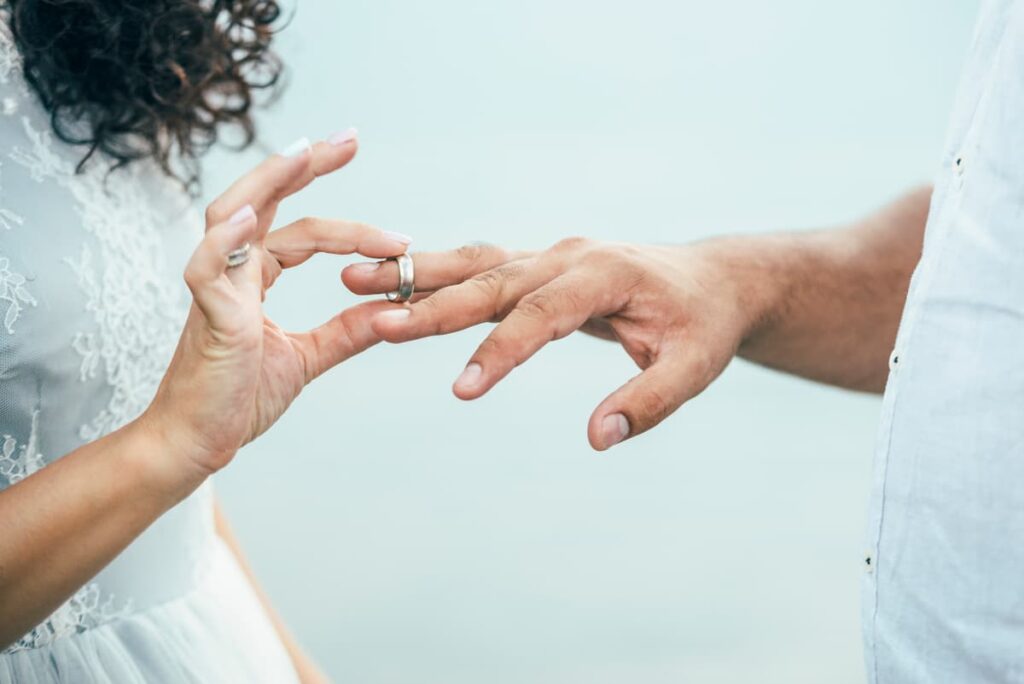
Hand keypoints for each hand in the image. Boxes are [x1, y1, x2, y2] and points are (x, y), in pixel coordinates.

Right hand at [142, 132, 410, 484]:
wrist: (195, 444)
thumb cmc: (236, 399)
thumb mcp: (306, 358)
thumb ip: (347, 333)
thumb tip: (394, 310)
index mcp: (254, 280)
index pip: (300, 230)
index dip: (347, 224)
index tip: (397, 232)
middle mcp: (233, 273)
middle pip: (264, 200)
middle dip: (304, 165)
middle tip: (349, 138)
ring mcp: (215, 290)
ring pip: (231, 216)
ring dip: (267, 182)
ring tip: (304, 152)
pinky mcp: (205, 316)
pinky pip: (206, 268)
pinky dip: (223, 240)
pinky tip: (249, 217)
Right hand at [342, 239, 763, 449]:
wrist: (710, 280)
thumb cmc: (702, 325)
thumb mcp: (693, 367)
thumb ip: (649, 402)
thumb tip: (597, 438)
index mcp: (606, 275)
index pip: (544, 314)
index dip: (502, 352)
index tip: (463, 391)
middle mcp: (568, 256)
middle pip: (492, 281)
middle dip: (433, 306)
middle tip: (376, 324)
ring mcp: (548, 256)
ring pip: (474, 264)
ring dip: (415, 274)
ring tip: (353, 279)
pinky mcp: (536, 265)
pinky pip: (478, 268)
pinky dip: (432, 275)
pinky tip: (388, 280)